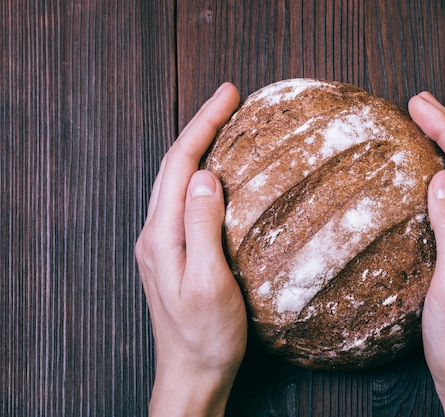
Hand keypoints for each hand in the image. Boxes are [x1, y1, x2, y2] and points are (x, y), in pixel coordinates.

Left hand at [135, 83, 246, 416]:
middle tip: (228, 99)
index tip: (228, 95)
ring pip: (176, 181)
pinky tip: (215, 173)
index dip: (203, 124)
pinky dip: (199, 174)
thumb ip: (203, 227)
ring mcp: (161, 243)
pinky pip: (182, 200)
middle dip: (200, 126)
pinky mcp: (173, 253)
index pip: (180, 165)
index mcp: (161, 236)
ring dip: (198, 147)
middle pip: (174, 166)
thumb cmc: (207, 335)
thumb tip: (206, 176)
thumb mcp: (210, 282)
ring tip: (222, 124)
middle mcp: (155, 234)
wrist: (192, 372)